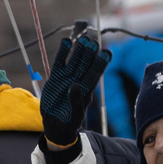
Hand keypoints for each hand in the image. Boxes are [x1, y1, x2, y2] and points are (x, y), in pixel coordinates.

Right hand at [39, 24, 110, 144]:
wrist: (56, 124)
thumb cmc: (70, 121)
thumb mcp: (75, 114)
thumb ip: (76, 100)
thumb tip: (75, 85)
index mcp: (87, 89)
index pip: (96, 73)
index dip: (101, 63)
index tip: (107, 52)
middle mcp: (79, 80)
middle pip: (86, 63)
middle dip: (90, 53)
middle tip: (93, 41)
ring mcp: (67, 77)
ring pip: (74, 60)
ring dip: (79, 50)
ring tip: (83, 38)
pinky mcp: (55, 76)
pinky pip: (60, 62)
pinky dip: (63, 52)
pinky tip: (66, 41)